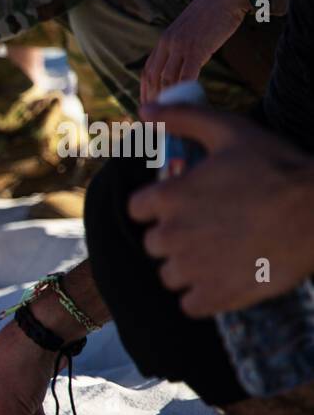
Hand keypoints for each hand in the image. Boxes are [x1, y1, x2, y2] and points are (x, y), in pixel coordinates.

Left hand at [130, 104, 313, 316]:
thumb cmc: (276, 167)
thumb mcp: (229, 130)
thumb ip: (181, 118)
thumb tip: (144, 109)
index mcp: (167, 198)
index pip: (138, 209)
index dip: (161, 206)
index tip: (188, 204)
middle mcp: (171, 236)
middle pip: (154, 244)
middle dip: (176, 236)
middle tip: (214, 227)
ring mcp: (191, 270)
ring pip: (170, 275)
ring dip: (189, 267)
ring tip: (224, 252)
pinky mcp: (214, 297)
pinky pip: (189, 304)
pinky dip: (204, 296)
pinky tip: (227, 278)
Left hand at [141, 0, 249, 105]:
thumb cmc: (213, 13)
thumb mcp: (189, 30)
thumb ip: (181, 47)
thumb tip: (181, 66)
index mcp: (164, 41)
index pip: (146, 71)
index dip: (144, 91)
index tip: (147, 107)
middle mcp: (167, 43)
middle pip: (153, 78)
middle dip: (152, 100)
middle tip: (156, 119)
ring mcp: (180, 45)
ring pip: (167, 79)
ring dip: (168, 99)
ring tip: (171, 115)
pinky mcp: (197, 48)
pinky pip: (186, 74)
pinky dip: (184, 90)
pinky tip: (188, 101)